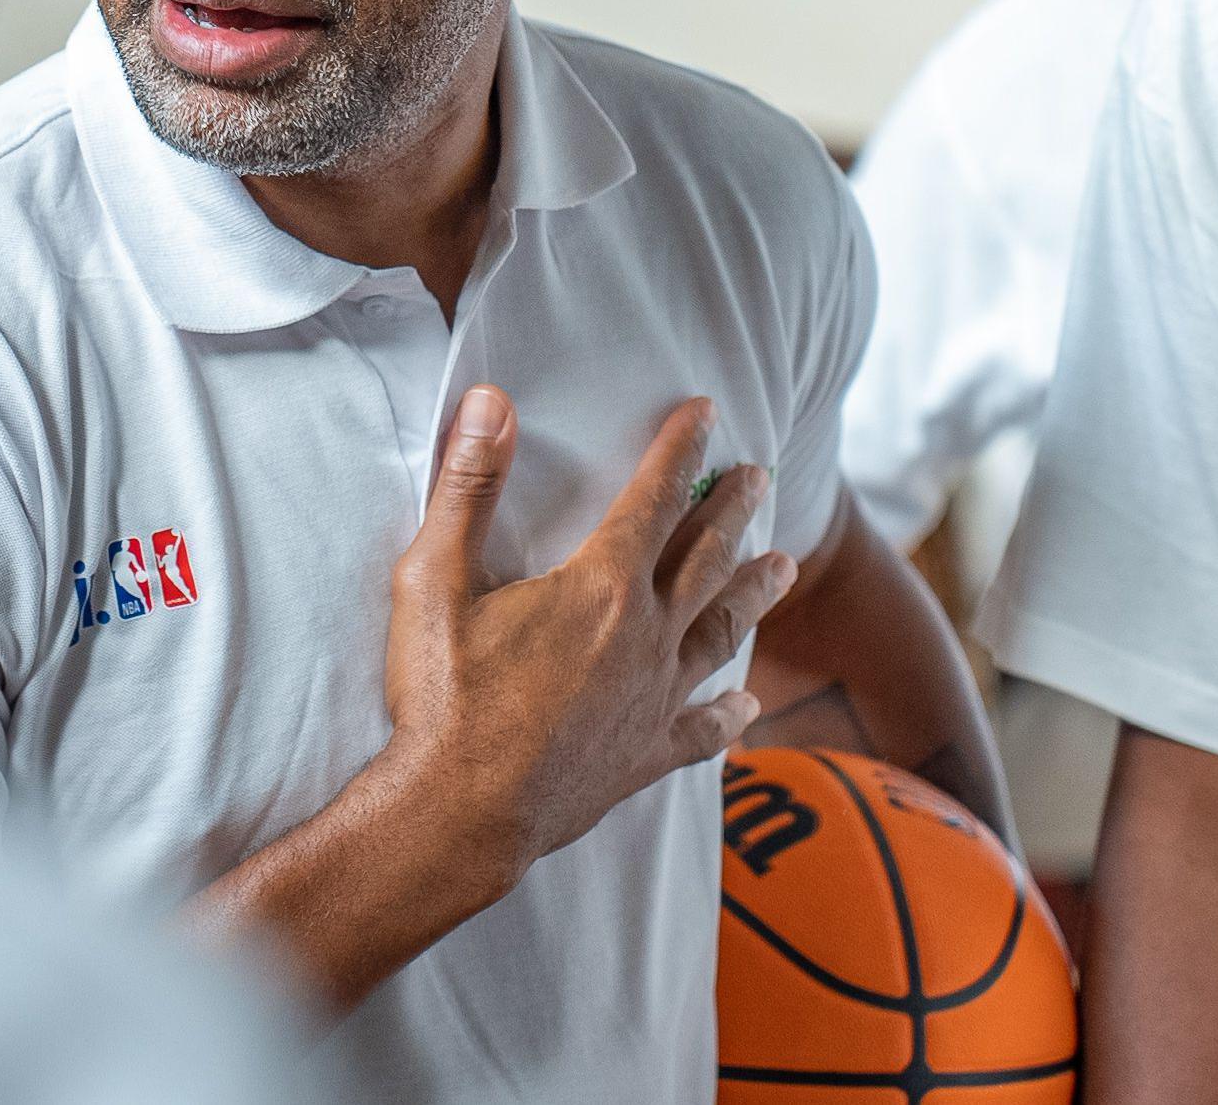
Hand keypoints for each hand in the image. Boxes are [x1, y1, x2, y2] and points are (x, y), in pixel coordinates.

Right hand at [380, 385, 797, 884]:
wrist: (458, 814)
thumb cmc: (443, 695)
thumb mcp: (434, 577)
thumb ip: (468, 485)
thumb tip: (490, 402)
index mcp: (601, 585)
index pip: (654, 498)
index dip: (681, 451)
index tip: (706, 413)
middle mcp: (644, 636)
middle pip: (704, 558)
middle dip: (731, 511)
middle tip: (759, 477)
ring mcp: (652, 699)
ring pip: (719, 632)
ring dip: (752, 593)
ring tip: (783, 565)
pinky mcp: (644, 755)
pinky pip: (701, 728)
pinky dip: (728, 715)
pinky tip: (749, 704)